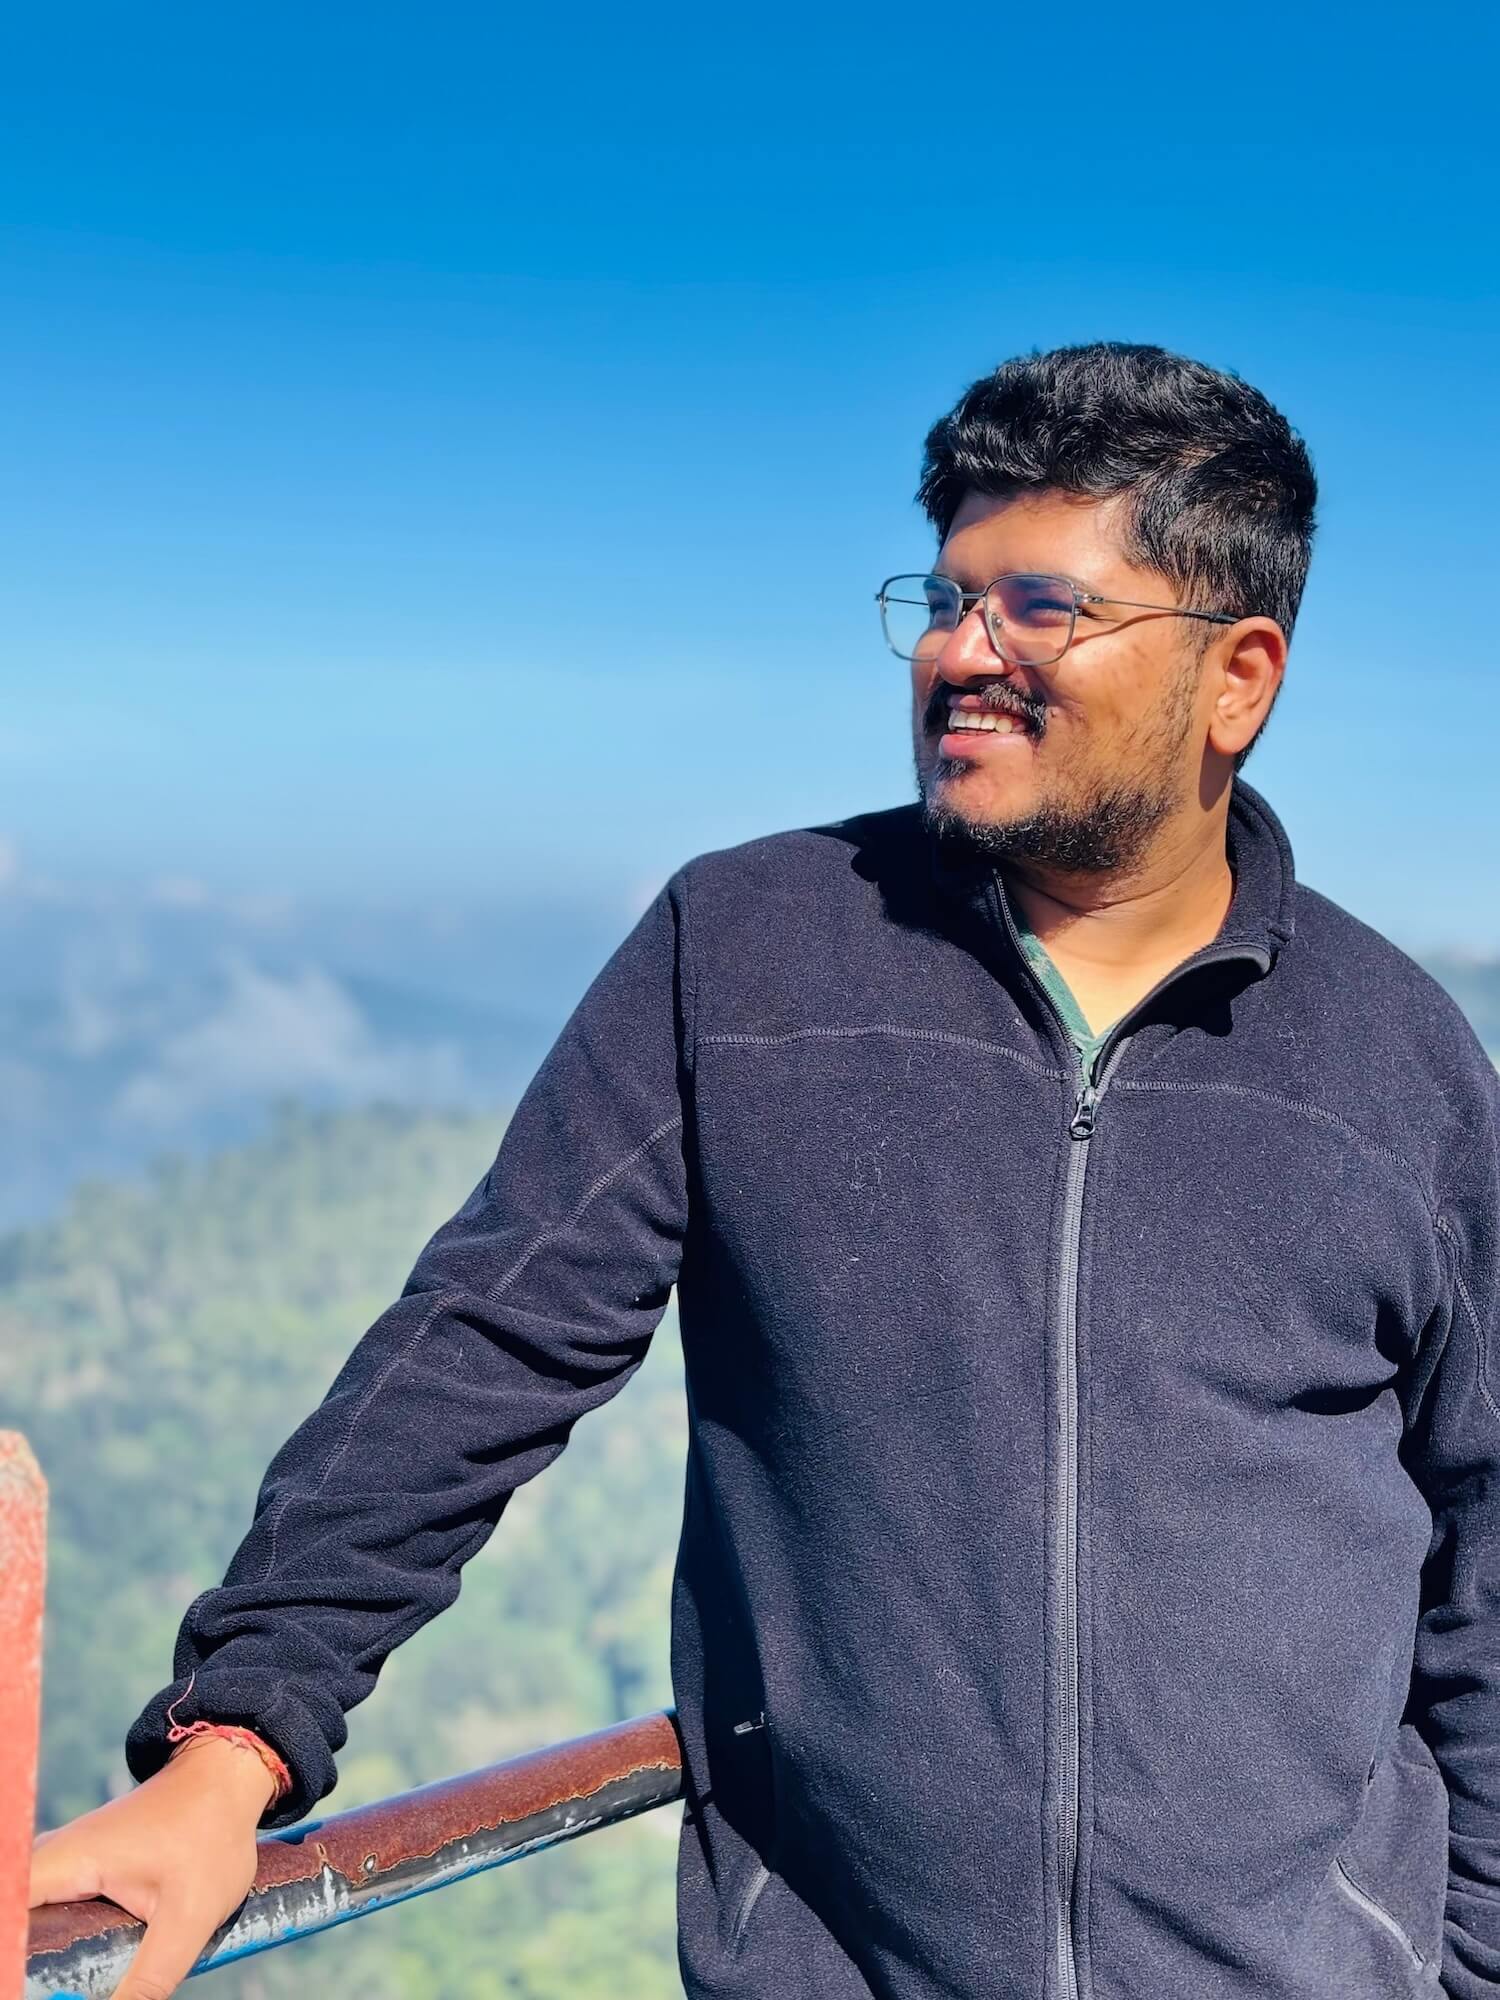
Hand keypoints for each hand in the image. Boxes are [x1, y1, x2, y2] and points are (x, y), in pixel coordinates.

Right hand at [28, 1735, 277, 1999]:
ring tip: (62, 1984)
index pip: (9, 1916)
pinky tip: (70, 1971)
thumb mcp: (189, 1916)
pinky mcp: (75, 1872)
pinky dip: (55, 1943)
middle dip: (26, 1963)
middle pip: (15, 1924)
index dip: (13, 1958)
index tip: (28, 1983)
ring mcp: (60, 1864)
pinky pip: (45, 1913)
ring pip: (28, 1920)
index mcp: (65, 1862)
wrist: (226, 1780)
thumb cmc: (211, 1834)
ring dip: (40, 1956)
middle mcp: (51, 1860)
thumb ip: (150, 1978)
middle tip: (58, 1990)